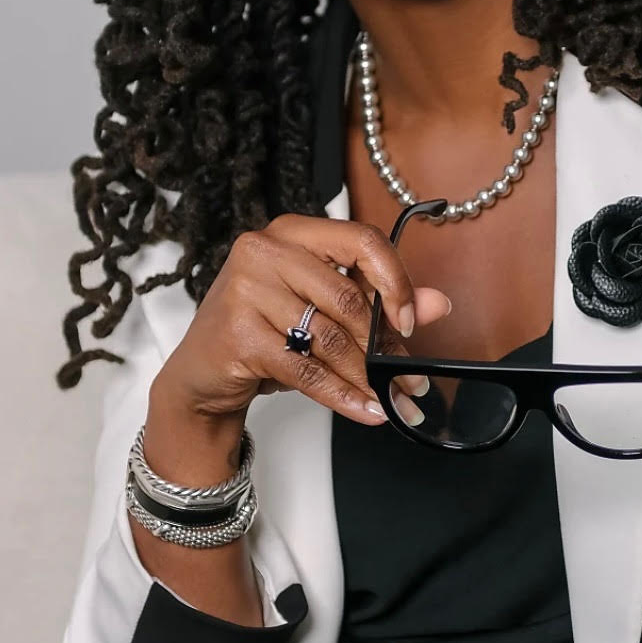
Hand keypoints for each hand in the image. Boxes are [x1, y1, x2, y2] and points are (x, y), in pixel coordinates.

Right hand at [151, 213, 451, 429]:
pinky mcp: (238, 334)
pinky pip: (306, 369)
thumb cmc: (264, 332)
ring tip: (389, 399)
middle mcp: (266, 250)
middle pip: (347, 297)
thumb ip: (381, 301)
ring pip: (328, 338)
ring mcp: (247, 290)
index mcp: (295, 232)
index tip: (410, 320)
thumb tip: (438, 304)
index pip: (361, 241)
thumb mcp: (322, 310)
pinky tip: (364, 410)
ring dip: (365, 376)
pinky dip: (341, 395)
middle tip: (407, 378)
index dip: (394, 281)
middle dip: (382, 346)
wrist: (201, 374)